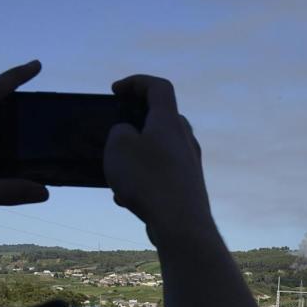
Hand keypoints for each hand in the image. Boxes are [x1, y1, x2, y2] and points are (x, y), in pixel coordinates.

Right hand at [104, 75, 212, 244]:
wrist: (181, 224)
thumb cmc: (149, 180)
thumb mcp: (118, 146)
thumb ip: (119, 131)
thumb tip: (129, 135)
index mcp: (170, 121)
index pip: (158, 87)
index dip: (136, 82)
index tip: (116, 90)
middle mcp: (185, 139)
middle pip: (163, 117)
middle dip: (136, 121)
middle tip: (116, 131)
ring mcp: (190, 163)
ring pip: (160, 149)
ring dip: (136, 156)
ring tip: (116, 174)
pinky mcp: (189, 186)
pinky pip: (161, 175)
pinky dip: (142, 179)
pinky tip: (126, 199)